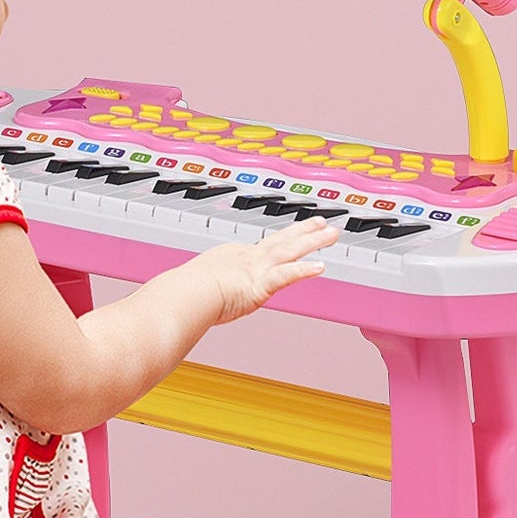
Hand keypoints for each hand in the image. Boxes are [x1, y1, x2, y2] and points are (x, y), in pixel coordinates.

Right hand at [197, 218, 335, 323]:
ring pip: (290, 251)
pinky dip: (304, 270)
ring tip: (331, 234)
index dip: (282, 241)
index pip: (263, 248)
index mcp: (233, 257)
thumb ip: (202, 287)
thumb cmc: (185, 292)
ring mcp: (256, 270)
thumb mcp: (198, 283)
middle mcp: (247, 258)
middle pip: (282, 240)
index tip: (294, 235)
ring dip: (313, 242)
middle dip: (304, 231)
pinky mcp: (260, 285)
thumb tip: (189, 294)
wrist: (185, 294)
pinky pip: (287, 275)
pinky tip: (321, 266)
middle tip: (321, 222)